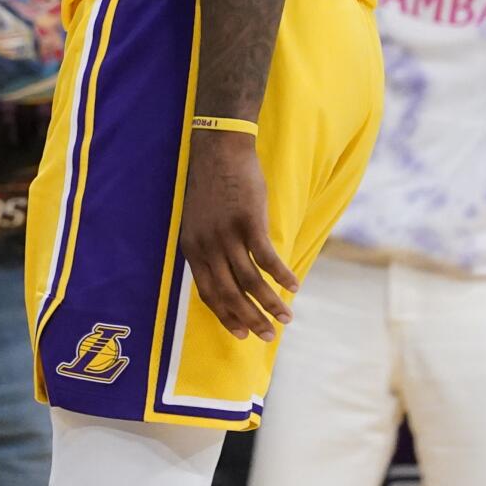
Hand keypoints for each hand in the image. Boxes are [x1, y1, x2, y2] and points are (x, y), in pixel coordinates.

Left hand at [177, 132, 296, 340]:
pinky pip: (267, 258)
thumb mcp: (199, 221)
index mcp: (192, 248)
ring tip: (287, 318)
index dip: (225, 316)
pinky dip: (281, 276)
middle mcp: (206, 246)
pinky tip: (294, 286)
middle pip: (229, 293)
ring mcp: (227, 234)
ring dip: (270, 303)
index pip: (207, 293)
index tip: (241, 333)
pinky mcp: (248, 222)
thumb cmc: (212, 185)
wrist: (219, 149)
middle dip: (250, 319)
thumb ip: (210, 248)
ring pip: (250, 281)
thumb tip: (228, 275)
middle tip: (268, 337)